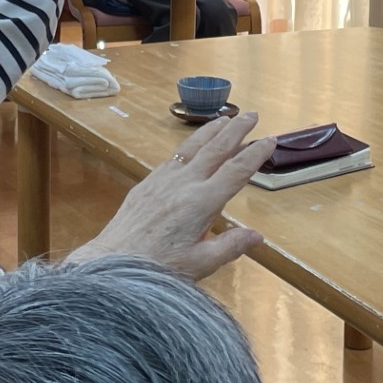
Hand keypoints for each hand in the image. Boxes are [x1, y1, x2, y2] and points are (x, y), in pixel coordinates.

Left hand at [71, 113, 273, 279]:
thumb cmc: (158, 268)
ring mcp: (164, 179)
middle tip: (253, 115)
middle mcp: (185, 184)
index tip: (270, 140)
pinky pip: (174, 157)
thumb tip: (257, 236)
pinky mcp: (148, 182)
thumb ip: (230, 247)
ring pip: (193, 146)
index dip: (255, 154)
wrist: (113, 261)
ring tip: (226, 117)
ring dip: (213, 130)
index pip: (236, 172)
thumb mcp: (201, 264)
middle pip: (216, 149)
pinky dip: (190, 144)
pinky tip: (193, 144)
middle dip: (237, 129)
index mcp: (202, 203)